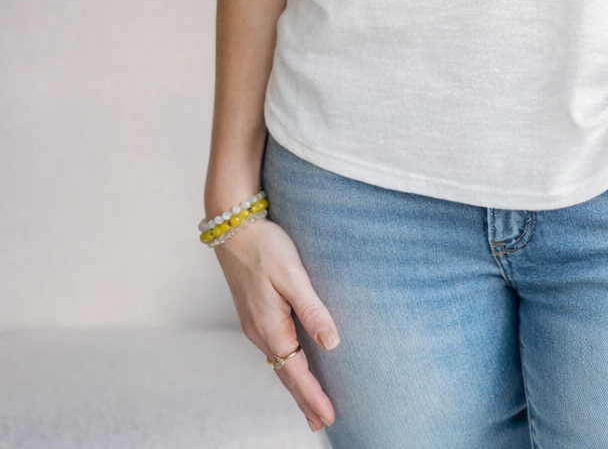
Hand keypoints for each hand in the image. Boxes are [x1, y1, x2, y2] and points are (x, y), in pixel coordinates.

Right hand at [215, 216, 338, 433]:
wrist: (233, 227)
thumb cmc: (265, 247)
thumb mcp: (292, 275)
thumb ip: (313, 309)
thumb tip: (332, 342)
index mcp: (270, 327)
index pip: (295, 372)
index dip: (313, 396)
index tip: (328, 417)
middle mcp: (259, 331)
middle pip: (285, 374)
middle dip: (303, 400)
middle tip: (321, 423)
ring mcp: (255, 323)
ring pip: (279, 363)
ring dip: (295, 385)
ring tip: (310, 404)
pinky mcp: (255, 312)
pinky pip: (273, 349)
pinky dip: (286, 366)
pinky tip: (292, 365)